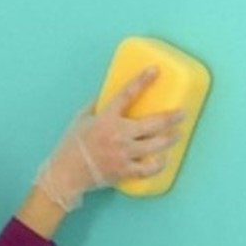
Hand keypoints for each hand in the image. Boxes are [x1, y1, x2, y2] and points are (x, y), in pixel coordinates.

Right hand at [34, 66, 183, 210]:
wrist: (65, 174)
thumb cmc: (70, 146)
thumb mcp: (80, 119)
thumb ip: (96, 106)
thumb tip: (109, 94)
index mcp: (105, 119)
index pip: (127, 95)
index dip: (142, 81)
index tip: (155, 70)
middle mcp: (117, 136)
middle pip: (152, 124)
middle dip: (170, 117)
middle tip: (181, 113)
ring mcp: (122, 155)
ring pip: (155, 146)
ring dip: (170, 139)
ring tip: (177, 134)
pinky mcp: (124, 171)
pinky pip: (148, 169)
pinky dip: (158, 164)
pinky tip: (164, 159)